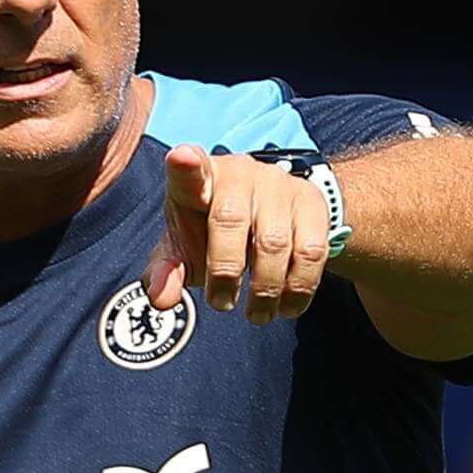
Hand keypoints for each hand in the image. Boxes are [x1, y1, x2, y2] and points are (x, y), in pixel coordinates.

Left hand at [147, 146, 332, 323]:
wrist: (273, 217)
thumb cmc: (212, 233)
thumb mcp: (184, 250)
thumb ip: (166, 272)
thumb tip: (161, 299)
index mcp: (197, 180)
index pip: (188, 170)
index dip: (185, 165)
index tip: (181, 158)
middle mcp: (238, 173)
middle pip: (230, 220)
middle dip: (225, 272)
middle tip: (221, 304)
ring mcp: (278, 184)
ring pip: (273, 243)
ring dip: (264, 290)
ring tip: (257, 315)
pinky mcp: (311, 202)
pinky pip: (310, 252)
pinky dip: (298, 289)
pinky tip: (286, 306)